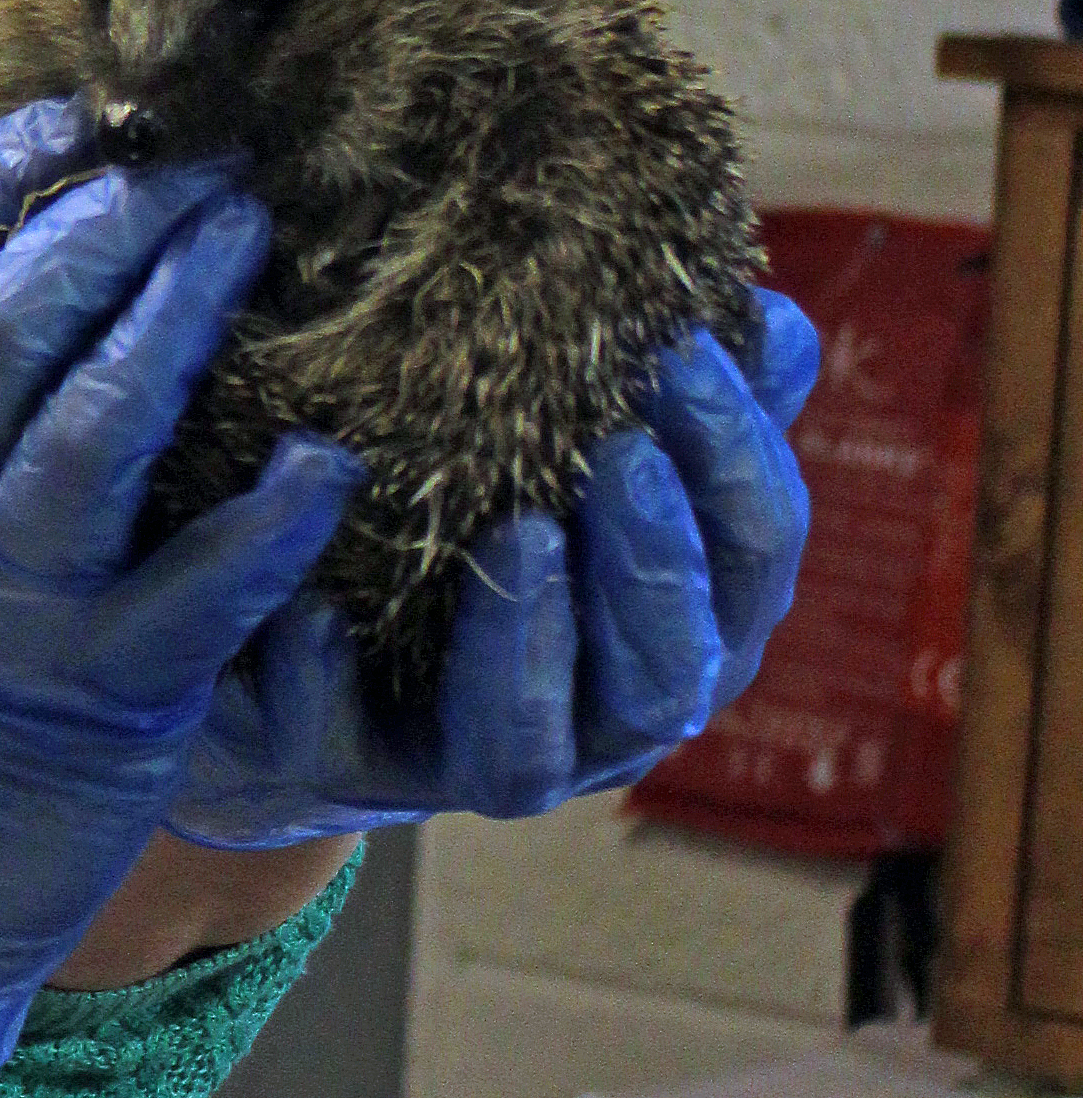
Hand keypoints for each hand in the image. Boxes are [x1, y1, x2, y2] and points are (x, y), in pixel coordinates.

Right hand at [0, 99, 358, 1097]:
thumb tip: (50, 200)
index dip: (8, 170)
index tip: (91, 117)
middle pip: (14, 317)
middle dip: (122, 217)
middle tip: (217, 168)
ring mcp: (11, 594)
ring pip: (93, 429)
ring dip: (182, 316)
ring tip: (255, 241)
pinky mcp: (101, 686)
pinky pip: (192, 587)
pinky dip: (265, 521)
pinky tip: (329, 462)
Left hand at [164, 292, 819, 845]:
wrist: (328, 655)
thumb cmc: (501, 528)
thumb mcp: (594, 463)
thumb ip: (688, 411)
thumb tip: (778, 323)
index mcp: (691, 627)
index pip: (754, 554)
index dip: (737, 458)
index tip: (685, 350)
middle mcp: (612, 716)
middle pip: (671, 668)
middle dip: (657, 561)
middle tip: (621, 451)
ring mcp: (494, 761)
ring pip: (533, 744)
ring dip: (532, 636)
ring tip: (520, 534)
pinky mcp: (365, 774)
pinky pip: (353, 746)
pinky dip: (335, 678)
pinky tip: (318, 606)